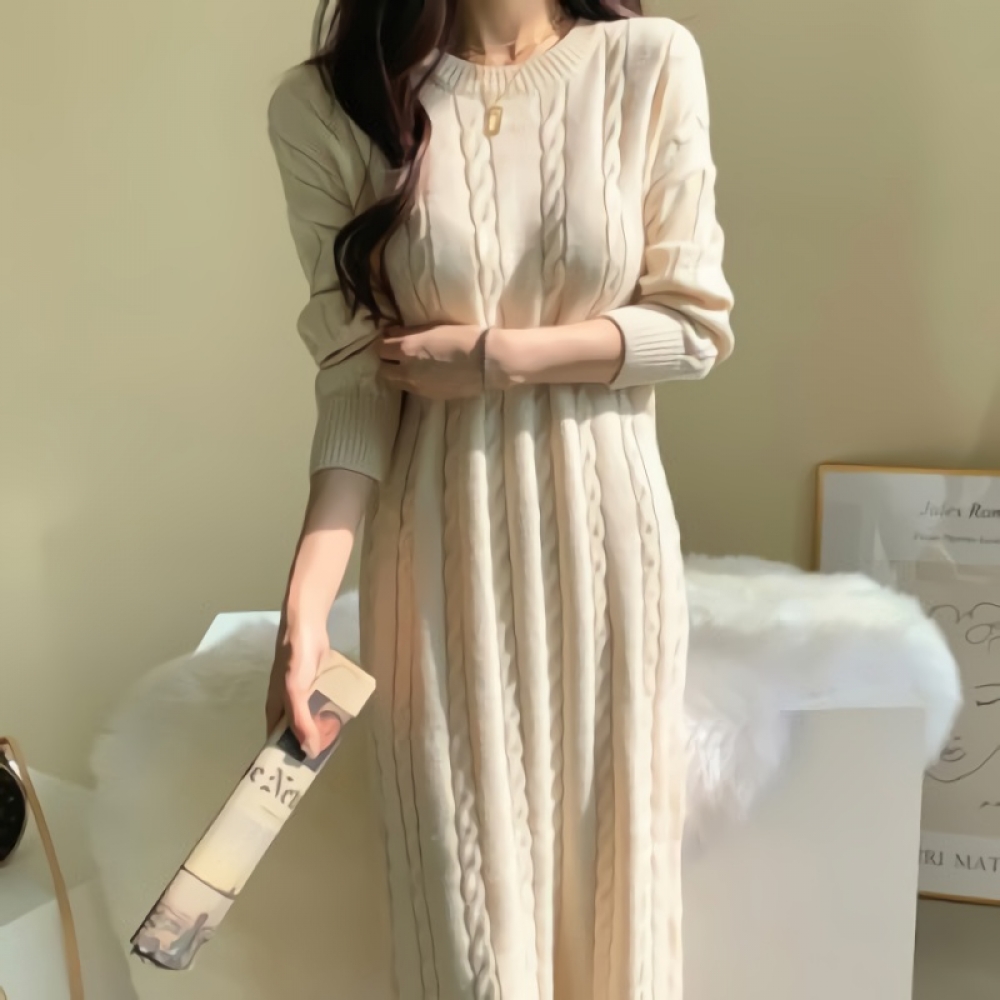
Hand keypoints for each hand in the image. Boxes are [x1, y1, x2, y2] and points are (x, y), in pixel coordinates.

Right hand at [266, 620, 328, 757]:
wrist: (306, 626)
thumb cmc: (295, 660)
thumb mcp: (295, 692)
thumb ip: (302, 721)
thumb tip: (310, 752)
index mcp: (275, 710)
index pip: (276, 742)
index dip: (284, 758)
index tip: (297, 776)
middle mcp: (286, 705)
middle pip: (295, 732)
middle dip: (306, 745)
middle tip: (324, 760)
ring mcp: (301, 694)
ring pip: (309, 718)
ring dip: (319, 729)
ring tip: (335, 743)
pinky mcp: (315, 684)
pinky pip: (320, 704)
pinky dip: (328, 712)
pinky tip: (341, 719)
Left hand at [378, 323, 484, 399]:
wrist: (485, 362)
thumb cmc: (462, 337)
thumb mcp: (433, 328)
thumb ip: (408, 332)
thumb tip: (389, 332)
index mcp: (407, 348)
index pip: (380, 349)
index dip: (384, 344)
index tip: (391, 340)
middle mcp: (406, 370)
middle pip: (383, 370)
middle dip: (387, 362)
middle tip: (397, 355)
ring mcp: (417, 386)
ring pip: (395, 383)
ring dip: (398, 374)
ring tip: (411, 366)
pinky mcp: (429, 396)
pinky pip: (411, 389)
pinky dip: (412, 382)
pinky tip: (425, 375)